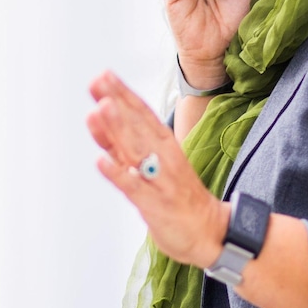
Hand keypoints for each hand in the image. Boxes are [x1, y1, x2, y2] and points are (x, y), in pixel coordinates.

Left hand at [85, 70, 227, 267]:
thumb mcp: (150, 163)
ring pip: (136, 150)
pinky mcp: (154, 204)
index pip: (141, 114)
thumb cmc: (176, 195)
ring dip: (118, 129)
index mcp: (164, 145)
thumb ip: (122, 144)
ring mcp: (158, 180)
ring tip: (100, 108)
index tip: (104, 75)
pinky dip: (117, 173)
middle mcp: (162, 157)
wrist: (210, 232)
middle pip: (137, 125)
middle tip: (98, 80)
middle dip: (117, 102)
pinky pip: (133, 187)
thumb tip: (97, 116)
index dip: (123, 94)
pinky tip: (100, 161)